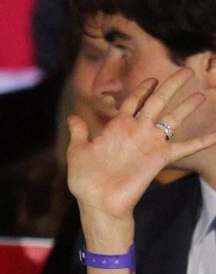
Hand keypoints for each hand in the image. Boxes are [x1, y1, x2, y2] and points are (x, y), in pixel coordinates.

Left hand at [66, 67, 215, 242]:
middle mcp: (136, 131)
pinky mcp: (159, 158)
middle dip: (171, 86)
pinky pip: (185, 147)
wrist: (98, 202)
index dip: (143, 89)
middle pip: (157, 101)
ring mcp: (150, 144)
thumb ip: (79, 133)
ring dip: (187, 106)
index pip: (133, 102)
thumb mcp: (77, 152)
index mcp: (117, 127)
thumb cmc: (85, 180)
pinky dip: (202, 141)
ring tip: (201, 94)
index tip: (153, 79)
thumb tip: (72, 117)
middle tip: (186, 71)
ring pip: (173, 119)